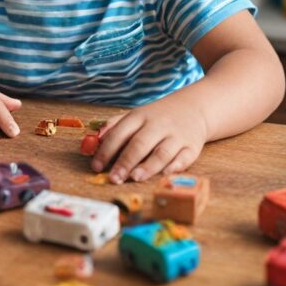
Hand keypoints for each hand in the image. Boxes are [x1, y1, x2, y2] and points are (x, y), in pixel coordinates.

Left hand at [91, 99, 207, 183]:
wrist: (193, 108)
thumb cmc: (157, 117)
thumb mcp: (135, 116)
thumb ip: (114, 126)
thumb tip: (92, 141)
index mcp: (140, 116)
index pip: (120, 133)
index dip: (106, 150)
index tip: (95, 166)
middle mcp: (158, 125)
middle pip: (140, 143)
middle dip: (125, 162)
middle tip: (114, 178)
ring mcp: (176, 136)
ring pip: (162, 152)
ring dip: (148, 166)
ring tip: (135, 178)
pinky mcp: (192, 146)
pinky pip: (184, 158)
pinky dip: (175, 166)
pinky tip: (164, 175)